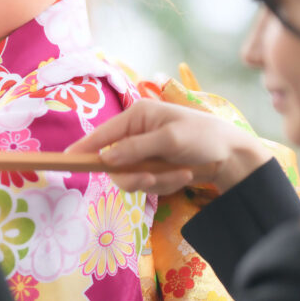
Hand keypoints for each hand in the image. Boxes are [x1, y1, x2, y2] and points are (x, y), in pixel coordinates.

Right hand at [68, 99, 271, 194]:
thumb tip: (105, 159)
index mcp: (137, 116)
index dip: (84, 147)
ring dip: (155, 180)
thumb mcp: (171, 140)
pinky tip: (183, 175)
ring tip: (180, 173)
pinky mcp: (153, 168)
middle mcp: (136, 133)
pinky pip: (146, 184)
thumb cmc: (204, 137)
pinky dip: (164, 184)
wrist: (233, 156)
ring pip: (130, 177)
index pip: (103, 133)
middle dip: (134, 175)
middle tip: (151, 179)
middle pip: (114, 162)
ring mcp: (144, 152)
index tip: (66, 160)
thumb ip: (136, 149)